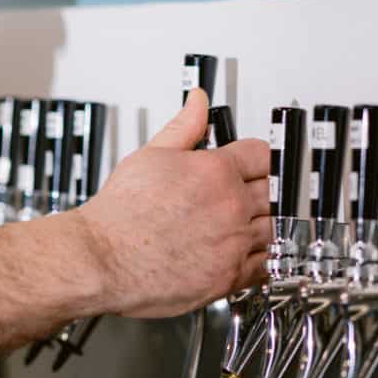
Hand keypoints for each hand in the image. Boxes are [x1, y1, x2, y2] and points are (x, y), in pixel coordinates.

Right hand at [72, 91, 271, 317]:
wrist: (101, 259)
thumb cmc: (118, 214)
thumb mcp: (150, 156)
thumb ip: (183, 127)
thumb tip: (198, 101)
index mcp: (215, 171)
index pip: (263, 155)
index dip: (260, 158)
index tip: (257, 165)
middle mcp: (230, 206)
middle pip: (276, 191)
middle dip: (267, 190)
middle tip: (254, 195)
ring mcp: (233, 243)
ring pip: (275, 228)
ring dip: (267, 224)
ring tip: (251, 224)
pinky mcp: (229, 276)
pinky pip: (266, 266)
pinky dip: (265, 259)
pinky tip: (254, 253)